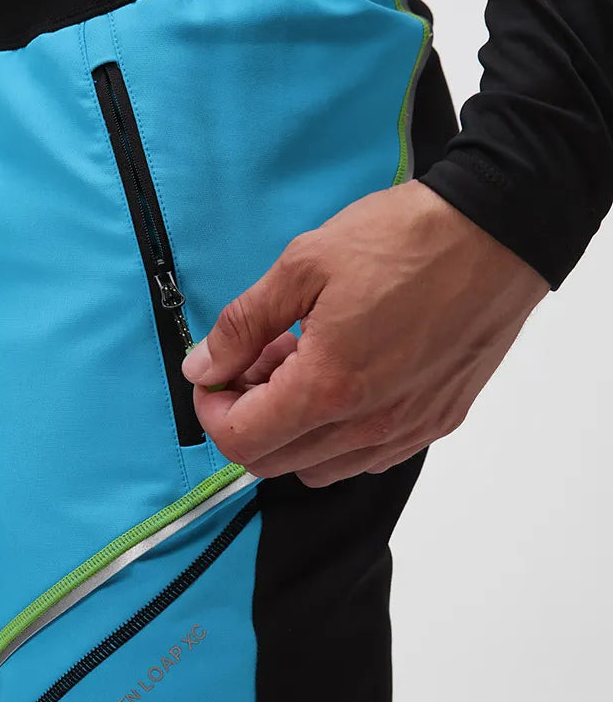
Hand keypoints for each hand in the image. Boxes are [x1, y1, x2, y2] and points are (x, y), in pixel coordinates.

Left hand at [181, 180, 548, 486]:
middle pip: (274, 463)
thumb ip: (242, 324)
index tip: (216, 374)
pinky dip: (338, 433)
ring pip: (319, 468)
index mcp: (329, 388)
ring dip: (293, 429)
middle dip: (248, 418)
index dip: (211, 412)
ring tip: (303, 365)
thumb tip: (203, 366)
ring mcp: (407, 431)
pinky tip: (347, 377)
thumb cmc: (405, 240)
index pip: (241, 442)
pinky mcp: (437, 422)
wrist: (498, 233)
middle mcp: (369, 426)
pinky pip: (367, 457)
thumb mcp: (304, 265)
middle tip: (258, 359)